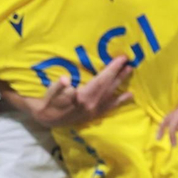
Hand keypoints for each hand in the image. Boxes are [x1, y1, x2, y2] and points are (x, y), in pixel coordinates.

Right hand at [9, 57, 132, 126]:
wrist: (47, 119)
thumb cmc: (48, 102)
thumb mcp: (50, 93)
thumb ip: (58, 87)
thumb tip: (65, 80)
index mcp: (82, 98)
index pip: (101, 80)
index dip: (112, 69)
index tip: (121, 58)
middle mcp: (92, 105)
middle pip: (109, 86)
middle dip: (119, 73)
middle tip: (129, 61)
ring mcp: (94, 111)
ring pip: (111, 95)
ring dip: (121, 83)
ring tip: (130, 71)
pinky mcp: (94, 115)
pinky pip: (110, 107)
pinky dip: (120, 101)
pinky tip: (129, 95)